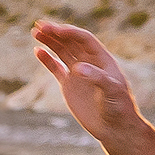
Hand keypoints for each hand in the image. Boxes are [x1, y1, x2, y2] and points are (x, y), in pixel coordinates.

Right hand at [31, 20, 137, 139]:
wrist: (115, 128)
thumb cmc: (119, 108)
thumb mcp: (112, 91)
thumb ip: (97, 78)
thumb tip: (77, 68)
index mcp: (103, 60)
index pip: (84, 39)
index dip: (70, 33)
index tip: (56, 30)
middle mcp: (90, 63)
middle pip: (71, 42)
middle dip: (56, 33)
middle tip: (40, 26)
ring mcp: (79, 73)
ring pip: (62, 51)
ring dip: (50, 41)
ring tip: (35, 32)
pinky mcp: (69, 85)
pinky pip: (56, 67)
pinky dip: (47, 59)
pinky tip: (38, 51)